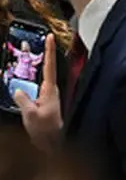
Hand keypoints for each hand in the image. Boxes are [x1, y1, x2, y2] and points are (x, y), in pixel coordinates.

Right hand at [13, 34, 61, 151]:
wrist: (52, 143)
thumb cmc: (44, 129)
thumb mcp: (30, 114)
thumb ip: (23, 100)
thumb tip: (18, 90)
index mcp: (50, 90)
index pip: (50, 66)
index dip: (49, 51)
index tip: (51, 36)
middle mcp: (52, 90)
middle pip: (48, 67)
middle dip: (47, 53)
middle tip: (47, 38)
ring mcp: (49, 95)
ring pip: (42, 77)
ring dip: (41, 65)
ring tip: (38, 53)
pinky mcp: (45, 101)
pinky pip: (37, 87)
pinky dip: (33, 81)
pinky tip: (27, 80)